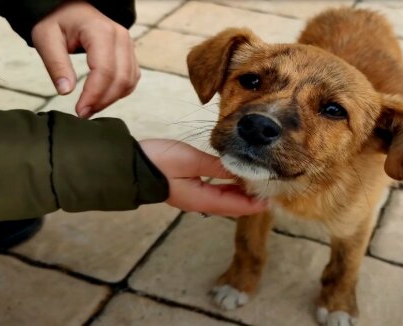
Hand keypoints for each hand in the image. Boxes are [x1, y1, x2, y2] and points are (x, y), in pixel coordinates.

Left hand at [31, 0, 139, 118]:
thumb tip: (66, 91)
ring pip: (129, 81)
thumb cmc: (58, 21)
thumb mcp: (46, 38)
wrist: (71, 9)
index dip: (94, 95)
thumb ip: (56, 64)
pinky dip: (119, 92)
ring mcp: (128, 45)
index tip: (80, 111)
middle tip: (83, 113)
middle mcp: (121, 37)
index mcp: (100, 31)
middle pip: (121, 79)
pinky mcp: (130, 54)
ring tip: (91, 107)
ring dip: (111, 99)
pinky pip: (131, 79)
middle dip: (103, 101)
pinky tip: (102, 98)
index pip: (104, 70)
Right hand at [139, 139, 267, 216]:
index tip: (273, 198)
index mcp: (202, 200)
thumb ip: (217, 166)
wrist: (129, 164)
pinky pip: (214, 192)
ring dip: (240, 193)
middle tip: (270, 188)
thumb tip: (240, 168)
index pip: (235, 206)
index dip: (255, 204)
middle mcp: (200, 203)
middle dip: (251, 199)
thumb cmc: (159, 162)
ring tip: (257, 183)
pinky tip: (234, 177)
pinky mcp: (188, 189)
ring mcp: (193, 197)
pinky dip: (228, 187)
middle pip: (232, 205)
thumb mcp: (192, 161)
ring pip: (224, 198)